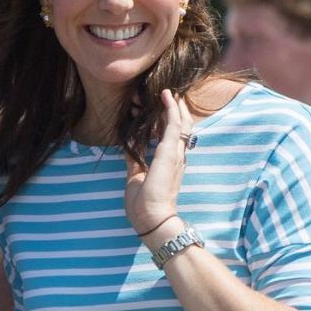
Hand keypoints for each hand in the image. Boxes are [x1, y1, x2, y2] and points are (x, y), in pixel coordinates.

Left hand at [124, 89, 194, 236]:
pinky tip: (166, 97)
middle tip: (168, 97)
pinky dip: (171, 110)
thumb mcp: (136, 177)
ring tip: (168, 92)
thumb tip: (129, 148)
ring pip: (181, 124)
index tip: (157, 110)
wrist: (151, 218)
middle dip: (175, 112)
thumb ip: (135, 161)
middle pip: (181, 129)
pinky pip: (174, 125)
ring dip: (174, 107)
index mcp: (169, 165)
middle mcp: (176, 157)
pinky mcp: (169, 152)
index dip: (167, 123)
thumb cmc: (144, 205)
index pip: (172, 139)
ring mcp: (174, 154)